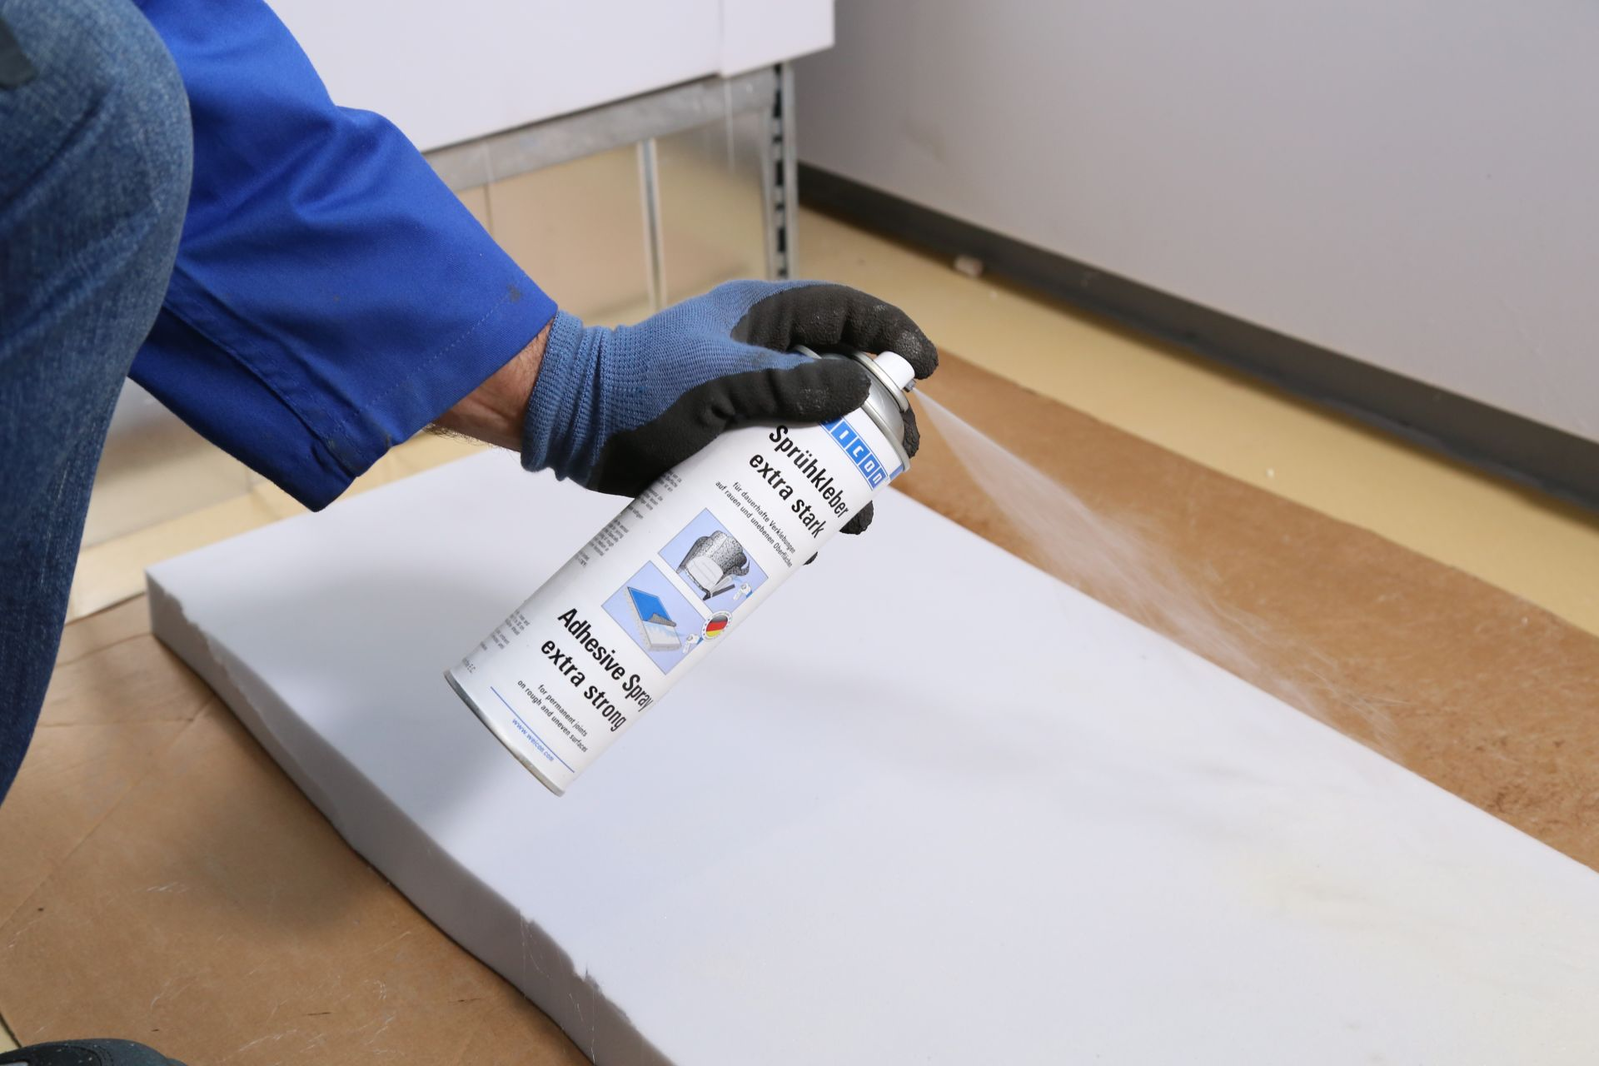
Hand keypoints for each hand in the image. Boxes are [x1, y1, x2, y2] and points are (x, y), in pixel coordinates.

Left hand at [519, 281, 935, 532]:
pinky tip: (810, 534)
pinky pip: (783, 469)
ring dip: (844, 473)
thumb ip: (785, 385)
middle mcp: (767, 357)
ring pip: (819, 434)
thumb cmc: (639, 386)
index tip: (924, 372)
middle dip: (878, 422)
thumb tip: (856, 393)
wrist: (574, 423)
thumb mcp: (716, 382)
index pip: (850, 313)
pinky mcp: (732, 446)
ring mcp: (751, 403)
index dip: (893, 337)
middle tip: (895, 457)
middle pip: (847, 381)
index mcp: (766, 319)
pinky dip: (802, 500)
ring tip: (855, 513)